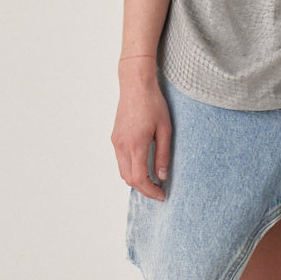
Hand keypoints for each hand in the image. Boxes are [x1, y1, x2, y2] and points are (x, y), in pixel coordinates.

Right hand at [112, 71, 172, 201]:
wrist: (135, 85)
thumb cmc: (153, 104)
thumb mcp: (165, 130)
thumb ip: (163, 155)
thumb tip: (162, 175)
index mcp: (136, 145)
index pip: (139, 178)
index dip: (150, 191)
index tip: (162, 194)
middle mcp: (122, 146)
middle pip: (128, 179)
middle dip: (143, 189)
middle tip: (159, 191)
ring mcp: (116, 141)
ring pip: (123, 171)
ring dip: (136, 180)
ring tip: (152, 181)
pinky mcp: (115, 137)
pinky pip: (121, 160)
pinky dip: (130, 169)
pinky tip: (143, 167)